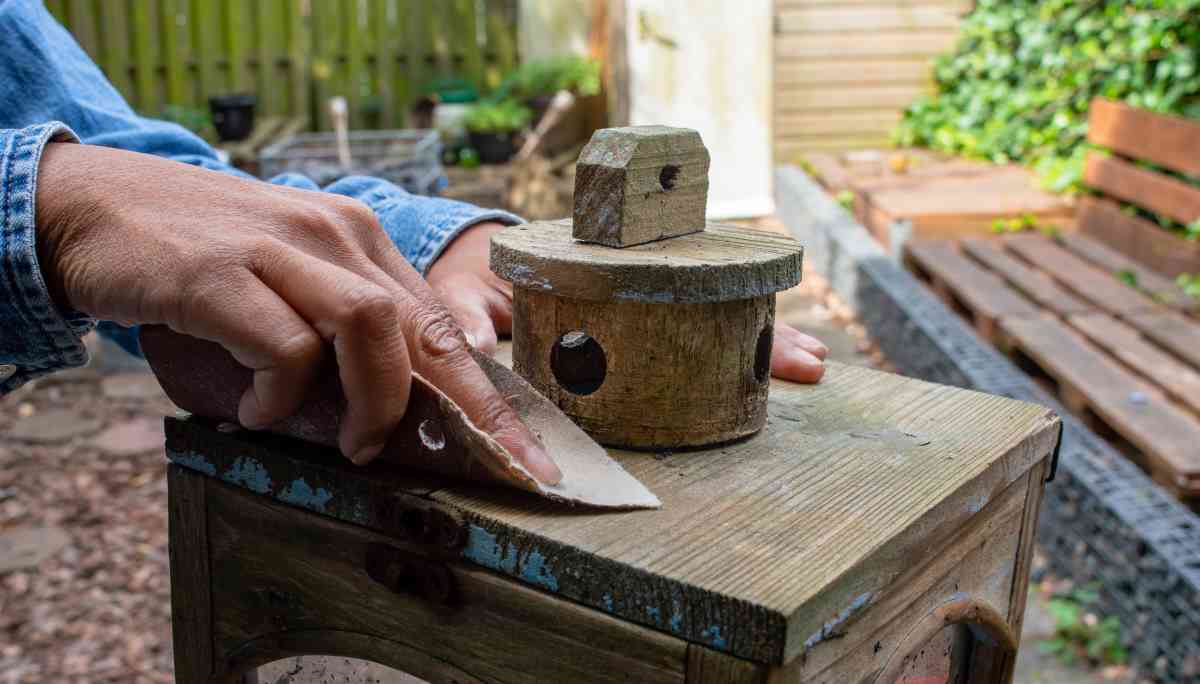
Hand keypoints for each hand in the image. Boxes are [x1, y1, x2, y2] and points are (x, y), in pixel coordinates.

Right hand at [34, 143, 560, 482]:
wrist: (90, 205)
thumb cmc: (197, 261)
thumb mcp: (283, 290)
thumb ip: (334, 341)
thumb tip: (381, 421)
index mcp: (357, 240)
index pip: (441, 324)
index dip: (492, 396)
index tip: (529, 456)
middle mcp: (333, 234)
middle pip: (425, 327)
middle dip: (475, 411)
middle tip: (498, 471)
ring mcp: (278, 249)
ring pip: (371, 325)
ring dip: (374, 400)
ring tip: (353, 445)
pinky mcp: (218, 272)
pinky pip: (284, 344)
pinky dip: (282, 393)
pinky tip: (257, 407)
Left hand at [431, 223, 827, 382]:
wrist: (478, 258)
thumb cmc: (473, 272)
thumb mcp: (466, 289)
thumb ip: (470, 314)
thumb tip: (474, 345)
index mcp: (601, 265)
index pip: (672, 282)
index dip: (722, 304)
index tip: (760, 326)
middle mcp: (635, 277)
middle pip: (713, 300)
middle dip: (763, 331)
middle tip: (812, 363)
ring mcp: (644, 299)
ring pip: (715, 316)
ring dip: (760, 340)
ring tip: (811, 365)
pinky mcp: (640, 322)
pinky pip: (695, 333)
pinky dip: (733, 347)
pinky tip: (769, 366)